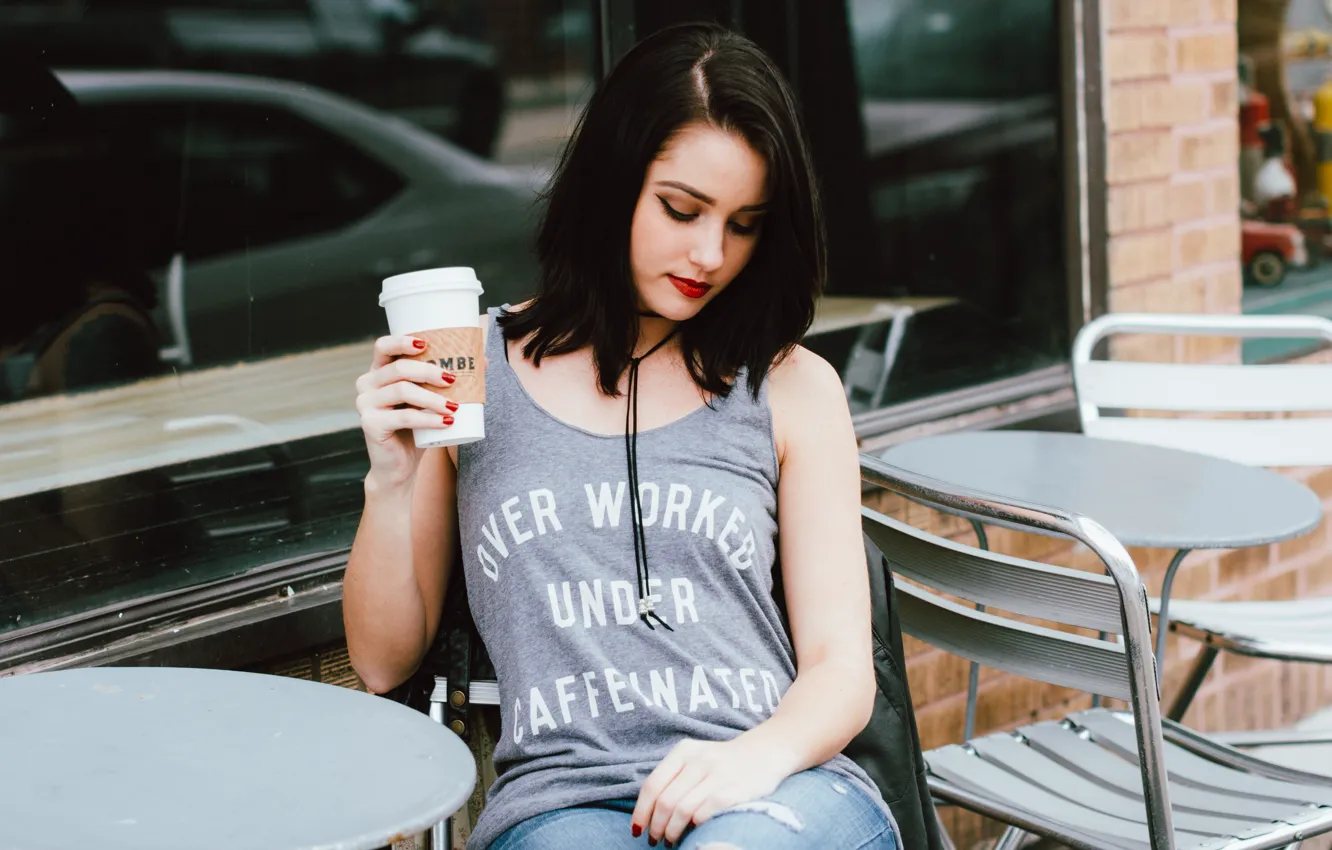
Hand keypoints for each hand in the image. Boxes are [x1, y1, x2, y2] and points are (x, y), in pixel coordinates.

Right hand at [355, 335, 457, 487]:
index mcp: (378, 371)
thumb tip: (484, 360)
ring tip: (454, 406)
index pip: (383, 346)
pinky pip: (403, 417)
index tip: (426, 343)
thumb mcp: (430, 400)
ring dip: (433, 398)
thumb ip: (449, 380)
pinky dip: (428, 419)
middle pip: (398, 368)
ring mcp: (365, 403)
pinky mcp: (370, 424)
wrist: (400, 465)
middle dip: (429, 371)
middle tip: (452, 379)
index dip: (402, 341)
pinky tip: (446, 421)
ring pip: (402, 391)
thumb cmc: (417, 428)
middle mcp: (367, 384)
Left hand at [632, 737, 793, 845]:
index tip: (637, 830)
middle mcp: (699, 760)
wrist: (766, 752)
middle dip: (656, 826)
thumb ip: (673, 777)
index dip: (641, 811)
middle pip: (665, 801)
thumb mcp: (696, 758)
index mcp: (684, 751)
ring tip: (670, 840)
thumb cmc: (723, 761)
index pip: (652, 785)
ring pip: (682, 810)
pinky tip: (693, 831)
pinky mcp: (735, 790)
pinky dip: (694, 826)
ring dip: (672, 831)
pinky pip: (705, 813)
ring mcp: (718, 774)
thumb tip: (647, 812)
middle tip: (655, 840)